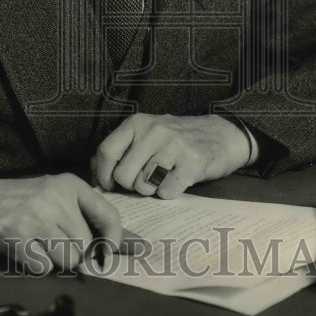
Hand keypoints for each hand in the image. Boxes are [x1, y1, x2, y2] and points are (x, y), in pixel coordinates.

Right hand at [0, 172, 123, 273]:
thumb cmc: (19, 203)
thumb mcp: (55, 199)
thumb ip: (91, 220)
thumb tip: (137, 246)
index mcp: (69, 184)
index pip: (109, 215)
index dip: (114, 241)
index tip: (108, 254)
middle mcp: (55, 197)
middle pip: (86, 245)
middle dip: (73, 252)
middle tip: (50, 240)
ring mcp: (36, 216)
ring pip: (69, 258)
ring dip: (55, 260)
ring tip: (36, 243)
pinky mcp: (18, 237)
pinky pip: (45, 267)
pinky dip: (36, 265)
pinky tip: (23, 250)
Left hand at [92, 113, 251, 197]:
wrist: (222, 135)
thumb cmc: (177, 140)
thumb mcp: (146, 135)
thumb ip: (120, 149)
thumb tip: (94, 169)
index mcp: (137, 123)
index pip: (106, 152)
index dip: (103, 175)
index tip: (110, 186)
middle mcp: (153, 131)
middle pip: (123, 175)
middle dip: (130, 186)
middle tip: (145, 180)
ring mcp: (174, 146)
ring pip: (143, 186)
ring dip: (151, 190)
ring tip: (162, 178)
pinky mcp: (193, 162)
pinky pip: (166, 192)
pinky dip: (168, 193)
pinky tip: (176, 182)